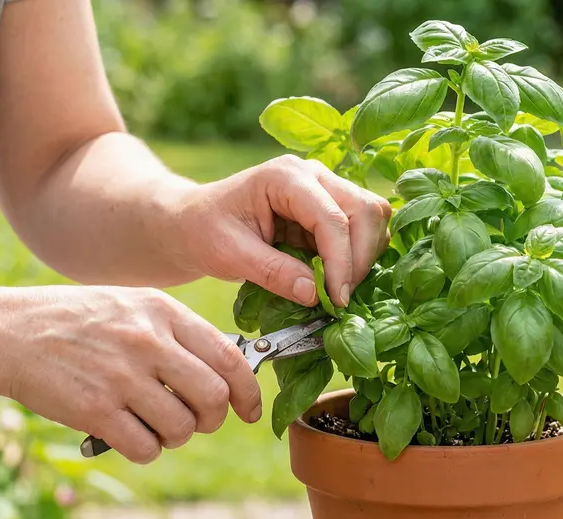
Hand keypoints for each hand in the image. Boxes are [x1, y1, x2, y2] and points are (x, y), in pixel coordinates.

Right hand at [0, 286, 260, 463]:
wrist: (6, 333)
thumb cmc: (76, 322)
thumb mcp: (131, 306)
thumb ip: (177, 333)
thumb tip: (228, 372)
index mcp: (162, 312)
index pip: (230, 357)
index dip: (248, 392)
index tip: (249, 410)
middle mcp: (147, 342)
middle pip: (213, 398)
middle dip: (211, 419)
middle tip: (194, 420)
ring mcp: (121, 377)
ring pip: (182, 428)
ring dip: (175, 436)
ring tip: (153, 424)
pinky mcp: (95, 410)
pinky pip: (146, 448)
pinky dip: (145, 450)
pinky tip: (128, 434)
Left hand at [168, 155, 391, 306]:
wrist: (190, 223)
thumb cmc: (201, 231)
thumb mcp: (229, 255)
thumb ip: (273, 272)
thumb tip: (316, 294)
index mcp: (286, 177)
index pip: (333, 218)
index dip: (341, 263)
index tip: (335, 300)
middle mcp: (313, 175)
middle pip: (366, 210)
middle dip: (359, 259)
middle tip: (340, 299)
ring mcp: (325, 189)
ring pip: (372, 217)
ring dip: (364, 257)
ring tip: (337, 290)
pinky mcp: (328, 208)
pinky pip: (362, 230)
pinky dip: (358, 257)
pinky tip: (336, 280)